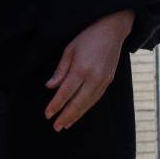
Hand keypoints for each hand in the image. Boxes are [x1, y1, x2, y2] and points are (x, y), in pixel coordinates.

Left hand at [45, 9, 132, 129]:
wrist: (112, 31)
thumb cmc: (86, 38)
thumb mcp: (69, 50)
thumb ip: (60, 71)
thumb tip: (50, 87)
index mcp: (81, 69)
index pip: (65, 92)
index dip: (56, 105)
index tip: (47, 114)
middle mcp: (94, 78)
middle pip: (78, 102)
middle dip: (66, 116)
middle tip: (56, 127)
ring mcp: (103, 81)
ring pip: (88, 104)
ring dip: (77, 116)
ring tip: (66, 125)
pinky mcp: (109, 82)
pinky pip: (96, 99)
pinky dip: (87, 108)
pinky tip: (79, 113)